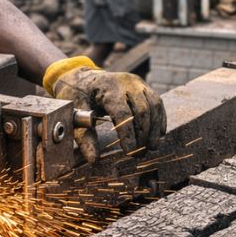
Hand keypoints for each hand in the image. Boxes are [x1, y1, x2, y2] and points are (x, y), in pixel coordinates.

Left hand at [46, 60, 165, 161]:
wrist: (84, 77)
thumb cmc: (79, 95)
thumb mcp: (76, 114)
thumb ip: (85, 136)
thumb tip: (94, 159)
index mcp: (108, 88)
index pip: (123, 113)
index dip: (128, 134)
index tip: (130, 152)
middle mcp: (126, 82)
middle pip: (142, 109)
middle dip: (143, 134)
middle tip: (140, 154)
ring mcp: (137, 83)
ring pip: (154, 105)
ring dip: (154, 129)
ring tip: (151, 147)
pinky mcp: (144, 86)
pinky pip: (157, 103)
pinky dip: (159, 119)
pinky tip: (157, 135)